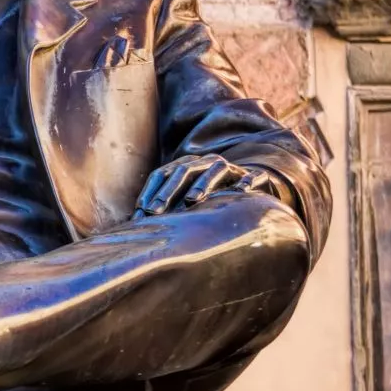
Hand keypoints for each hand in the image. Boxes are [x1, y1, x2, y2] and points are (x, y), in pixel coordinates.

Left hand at [136, 154, 274, 216]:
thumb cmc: (210, 200)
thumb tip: (134, 228)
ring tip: (192, 200)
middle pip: (183, 171)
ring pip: (215, 169)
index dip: (150, 192)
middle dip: (168, 191)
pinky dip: (246, 183)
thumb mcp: (184, 204)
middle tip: (155, 212)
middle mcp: (205, 163)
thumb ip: (164, 211)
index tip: (141, 213)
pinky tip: (241, 192)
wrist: (250, 189)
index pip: (162, 174)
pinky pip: (252, 176)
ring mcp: (230, 168)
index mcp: (185, 167)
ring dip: (202, 184)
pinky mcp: (255, 176)